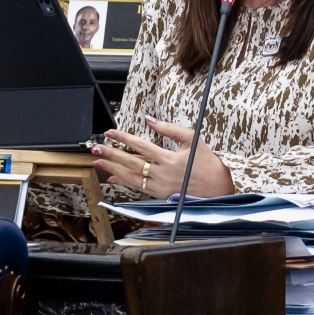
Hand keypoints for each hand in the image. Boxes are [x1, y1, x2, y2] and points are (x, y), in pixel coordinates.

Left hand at [92, 114, 234, 198]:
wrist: (217, 189)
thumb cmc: (207, 163)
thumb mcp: (192, 139)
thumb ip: (169, 129)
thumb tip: (150, 120)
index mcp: (169, 159)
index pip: (141, 146)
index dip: (124, 138)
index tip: (110, 132)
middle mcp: (161, 174)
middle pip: (130, 162)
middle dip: (111, 154)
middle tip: (95, 147)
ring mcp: (159, 186)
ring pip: (130, 177)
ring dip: (112, 168)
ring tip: (98, 161)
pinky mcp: (159, 194)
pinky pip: (137, 187)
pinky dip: (123, 182)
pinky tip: (112, 177)